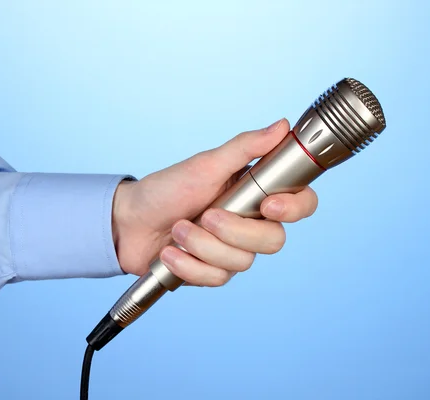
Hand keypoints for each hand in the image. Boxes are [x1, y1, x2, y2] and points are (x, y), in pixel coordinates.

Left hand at [111, 118, 317, 286]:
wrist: (130, 223)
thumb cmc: (166, 189)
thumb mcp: (205, 164)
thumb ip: (245, 148)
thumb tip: (282, 126)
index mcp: (254, 194)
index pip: (300, 204)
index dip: (294, 208)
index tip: (268, 206)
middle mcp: (249, 224)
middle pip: (274, 241)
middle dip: (234, 231)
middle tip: (204, 215)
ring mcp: (231, 250)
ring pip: (242, 262)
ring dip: (202, 246)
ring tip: (177, 229)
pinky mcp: (212, 272)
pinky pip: (217, 279)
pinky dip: (188, 265)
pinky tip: (170, 253)